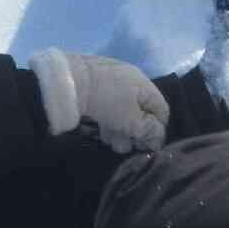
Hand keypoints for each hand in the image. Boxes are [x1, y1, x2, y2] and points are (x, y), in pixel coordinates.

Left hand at [30, 48, 168, 152]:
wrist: (67, 82)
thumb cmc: (107, 103)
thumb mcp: (132, 121)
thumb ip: (150, 132)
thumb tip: (157, 140)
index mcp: (144, 84)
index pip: (162, 110)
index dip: (157, 130)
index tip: (146, 146)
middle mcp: (131, 79)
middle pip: (140, 111)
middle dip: (135, 133)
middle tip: (126, 148)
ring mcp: (110, 80)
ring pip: (123, 110)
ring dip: (120, 130)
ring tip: (112, 144)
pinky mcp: (93, 83)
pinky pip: (108, 105)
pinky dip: (108, 120)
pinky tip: (101, 132)